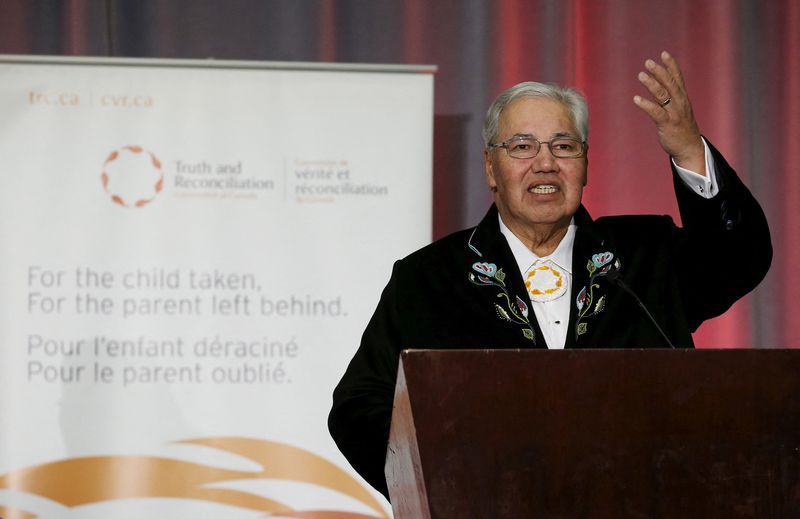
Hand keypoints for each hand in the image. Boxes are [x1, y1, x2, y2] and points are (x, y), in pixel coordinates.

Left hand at [634, 51, 704, 174]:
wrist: (689, 147)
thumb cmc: (682, 128)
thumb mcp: (679, 109)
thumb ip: (671, 97)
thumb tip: (659, 86)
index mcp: (683, 98)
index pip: (678, 78)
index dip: (671, 65)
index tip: (664, 53)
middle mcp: (680, 103)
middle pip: (670, 83)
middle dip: (659, 71)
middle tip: (648, 62)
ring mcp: (674, 113)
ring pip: (663, 95)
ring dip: (651, 84)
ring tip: (641, 75)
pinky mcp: (667, 124)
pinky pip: (656, 112)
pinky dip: (646, 104)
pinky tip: (636, 99)